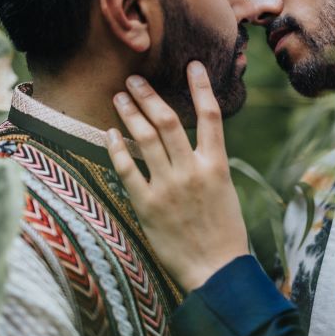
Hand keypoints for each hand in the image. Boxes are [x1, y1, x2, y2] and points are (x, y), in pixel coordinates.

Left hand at [106, 61, 248, 290]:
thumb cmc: (224, 233)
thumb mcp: (225, 192)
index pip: (210, 115)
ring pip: (145, 139)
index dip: (200, 87)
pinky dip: (117, 148)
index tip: (192, 65)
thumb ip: (207, 165)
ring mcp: (168, 187)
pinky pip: (127, 169)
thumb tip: (193, 144)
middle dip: (149, 96)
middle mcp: (191, 171)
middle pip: (167, 121)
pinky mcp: (147, 205)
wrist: (216, 270)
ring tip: (119, 97)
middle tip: (134, 79)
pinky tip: (110, 134)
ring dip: (130, 114)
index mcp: (216, 165)